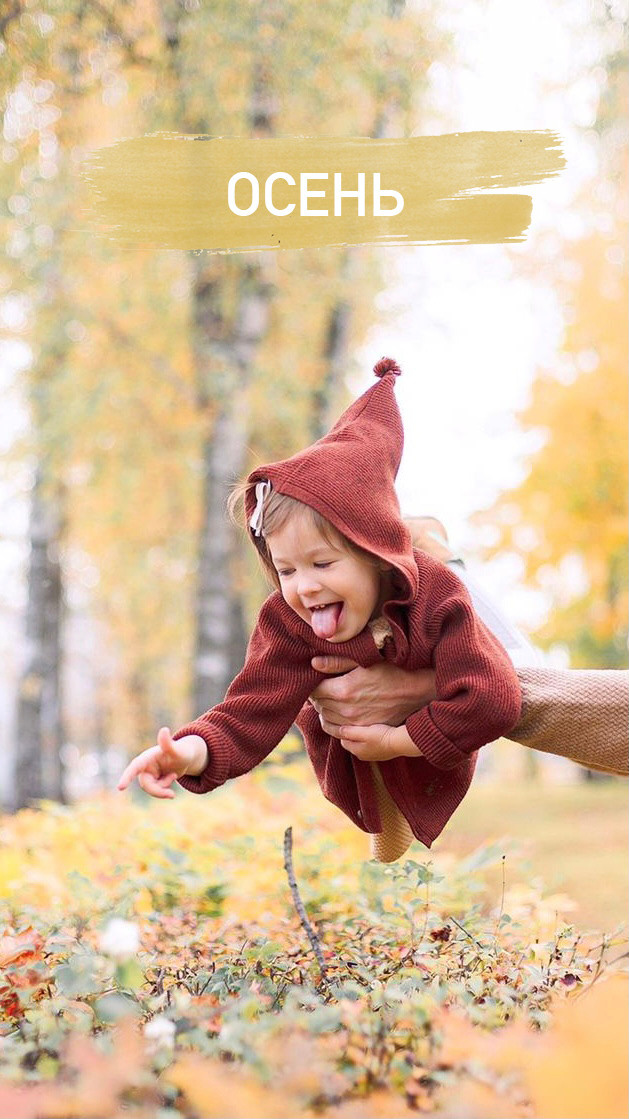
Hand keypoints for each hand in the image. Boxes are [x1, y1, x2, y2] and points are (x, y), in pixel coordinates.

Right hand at [117, 727, 207, 798]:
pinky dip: (164, 790)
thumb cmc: (182, 751)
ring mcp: (148, 773)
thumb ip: (168, 743)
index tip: (120, 788)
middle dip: (158, 791)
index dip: (127, 777)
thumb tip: (164, 729)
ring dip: (163, 789)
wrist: (187, 757)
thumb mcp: (178, 750)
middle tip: (172, 795)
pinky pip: (155, 791)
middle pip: (145, 785)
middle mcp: (144, 766)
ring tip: (174, 775)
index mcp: (147, 757)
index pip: (135, 767)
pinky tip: (172, 778)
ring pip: (151, 789)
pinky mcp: (152, 780)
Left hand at [310, 656, 436, 736]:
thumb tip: (313, 663)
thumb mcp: (364, 660)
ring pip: (326, 721)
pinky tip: (338, 715)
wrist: (418, 692)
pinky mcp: (364, 736)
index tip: (317, 678)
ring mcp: (355, 726)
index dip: (313, 684)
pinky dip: (334, 725)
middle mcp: (347, 712)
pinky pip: (338, 734)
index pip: (314, 691)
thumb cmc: (393, 671)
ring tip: (329, 701)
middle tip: (322, 687)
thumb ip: (337, 662)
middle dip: (317, 697)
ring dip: (324, 711)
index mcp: (344, 690)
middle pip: (319, 706)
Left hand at [338, 722, 420, 760]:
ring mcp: (372, 755)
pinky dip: (370, 740)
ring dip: (361, 737)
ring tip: (365, 727)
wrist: (401, 742)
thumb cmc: (382, 736)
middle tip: (355, 723)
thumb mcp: (364, 732)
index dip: (343, 731)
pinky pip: (371, 745)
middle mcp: (363, 755)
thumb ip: (349, 732)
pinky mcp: (381, 753)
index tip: (346, 722)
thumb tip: (338, 730)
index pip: (343, 740)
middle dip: (351, 735)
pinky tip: (375, 733)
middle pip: (352, 743)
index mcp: (356, 750)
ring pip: (361, 744)